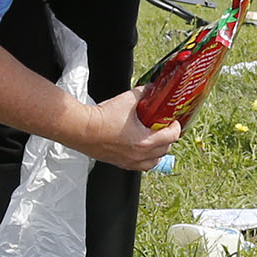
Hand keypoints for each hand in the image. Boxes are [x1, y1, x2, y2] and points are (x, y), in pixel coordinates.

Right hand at [70, 89, 185, 170]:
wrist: (81, 128)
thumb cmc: (102, 117)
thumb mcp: (128, 99)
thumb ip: (144, 94)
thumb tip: (151, 90)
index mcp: (145, 141)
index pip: (172, 136)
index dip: (176, 126)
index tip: (173, 120)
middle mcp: (139, 155)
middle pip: (166, 149)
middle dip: (168, 137)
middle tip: (164, 127)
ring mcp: (130, 161)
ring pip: (154, 162)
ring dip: (158, 151)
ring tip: (154, 140)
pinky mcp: (120, 163)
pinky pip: (140, 166)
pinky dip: (145, 159)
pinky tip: (140, 149)